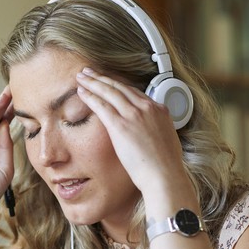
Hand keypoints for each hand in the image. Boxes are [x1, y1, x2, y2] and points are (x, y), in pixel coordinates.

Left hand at [75, 68, 185, 192]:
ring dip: (93, 82)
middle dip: (103, 77)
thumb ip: (156, 129)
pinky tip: (81, 91)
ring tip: (82, 77)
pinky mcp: (121, 125)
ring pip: (109, 91)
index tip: (108, 81)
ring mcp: (134, 115)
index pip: (135, 92)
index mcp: (159, 110)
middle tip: (90, 72)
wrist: (164, 176)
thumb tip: (150, 132)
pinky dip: (90, 96)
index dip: (118, 85)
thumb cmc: (165, 166)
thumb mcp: (166, 139)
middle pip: (120, 87)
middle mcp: (147, 108)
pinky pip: (101, 105)